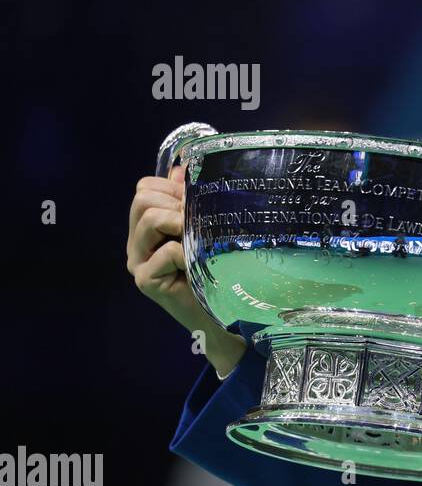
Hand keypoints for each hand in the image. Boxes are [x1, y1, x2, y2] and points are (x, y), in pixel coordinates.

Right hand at [127, 164, 246, 375]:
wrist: (221, 315)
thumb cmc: (216, 271)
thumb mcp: (204, 230)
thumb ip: (189, 201)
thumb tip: (182, 170)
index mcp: (145, 228)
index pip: (144, 188)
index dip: (172, 188)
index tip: (197, 203)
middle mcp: (135, 243)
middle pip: (142, 199)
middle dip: (176, 203)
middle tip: (199, 222)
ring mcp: (137, 263)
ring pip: (150, 218)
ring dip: (182, 222)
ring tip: (199, 239)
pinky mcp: (145, 280)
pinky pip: (168, 251)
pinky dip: (189, 252)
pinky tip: (199, 266)